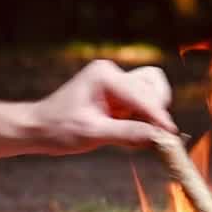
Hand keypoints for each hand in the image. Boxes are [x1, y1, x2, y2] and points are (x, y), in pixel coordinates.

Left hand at [28, 60, 176, 154]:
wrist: (39, 129)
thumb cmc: (58, 129)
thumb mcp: (93, 134)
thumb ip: (128, 133)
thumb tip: (160, 138)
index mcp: (104, 76)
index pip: (142, 95)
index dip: (158, 116)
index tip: (173, 135)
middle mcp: (112, 73)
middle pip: (153, 86)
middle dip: (156, 112)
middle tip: (155, 137)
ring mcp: (116, 83)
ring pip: (152, 93)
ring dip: (152, 115)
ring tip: (140, 137)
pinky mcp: (118, 95)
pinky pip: (142, 105)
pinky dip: (143, 120)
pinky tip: (131, 136)